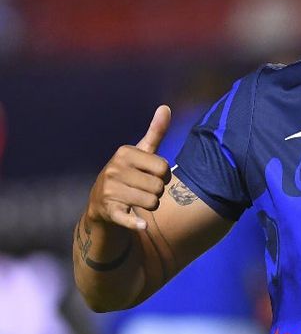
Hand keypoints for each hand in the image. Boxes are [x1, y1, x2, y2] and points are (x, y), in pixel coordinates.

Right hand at [85, 105, 171, 230]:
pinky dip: (135, 223)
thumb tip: (166, 107)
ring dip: (150, 205)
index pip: (164, 167)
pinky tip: (141, 226)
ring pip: (152, 202)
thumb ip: (155, 132)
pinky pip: (128, 217)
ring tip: (137, 200)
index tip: (151, 175)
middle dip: (157, 192)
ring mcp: (108, 191)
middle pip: (159, 186)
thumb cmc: (128, 175)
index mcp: (124, 153)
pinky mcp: (108, 211)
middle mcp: (113, 169)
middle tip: (143, 190)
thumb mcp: (140, 153)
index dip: (163, 175)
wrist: (100, 207)